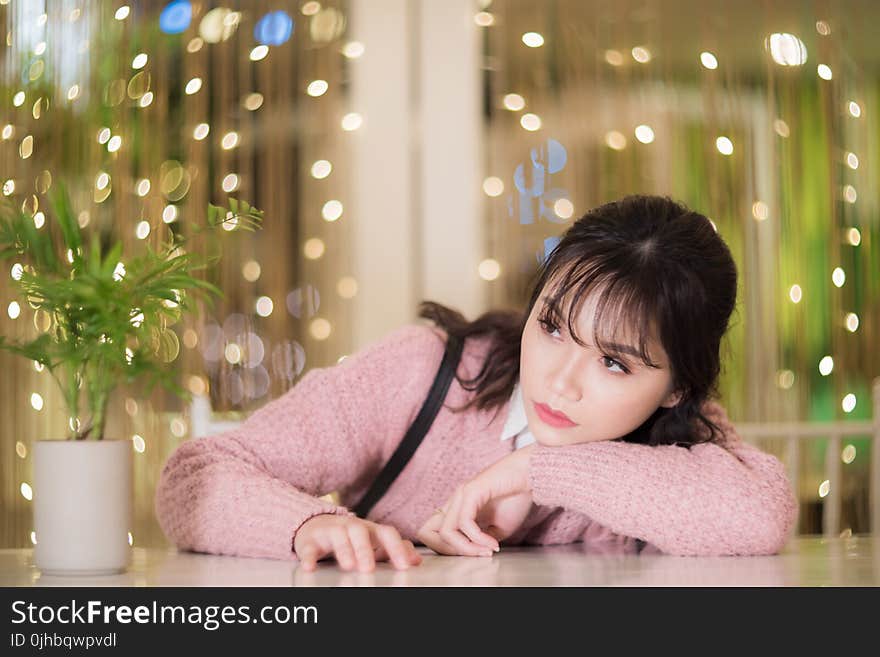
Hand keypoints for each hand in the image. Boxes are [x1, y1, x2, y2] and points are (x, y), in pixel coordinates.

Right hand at [293, 514, 422, 571]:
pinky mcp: (311, 540)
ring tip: (348, 566)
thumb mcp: (374, 540)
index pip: (386, 533)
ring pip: (338, 535)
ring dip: (344, 550)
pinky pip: (309, 546)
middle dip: (365, 549)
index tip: (404, 566)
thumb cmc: (352, 536)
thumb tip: (417, 560)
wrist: (317, 524)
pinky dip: (309, 556)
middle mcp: (351, 526)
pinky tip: (310, 567)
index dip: (396, 548)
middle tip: (369, 568)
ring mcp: (331, 531)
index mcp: (370, 529)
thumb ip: (395, 549)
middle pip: (360, 531)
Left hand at [417, 445, 535, 555]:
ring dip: (467, 548)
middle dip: (450, 551)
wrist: (531, 475)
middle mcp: (454, 500)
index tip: (474, 554)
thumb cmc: (516, 497)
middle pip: (427, 533)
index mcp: (457, 507)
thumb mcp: (498, 527)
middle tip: (477, 555)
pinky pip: (465, 522)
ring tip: (487, 550)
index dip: (447, 549)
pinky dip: (478, 538)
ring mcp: (461, 494)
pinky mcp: (471, 491)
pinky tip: (493, 543)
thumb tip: (477, 552)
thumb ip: (483, 540)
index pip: (432, 532)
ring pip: (446, 531)